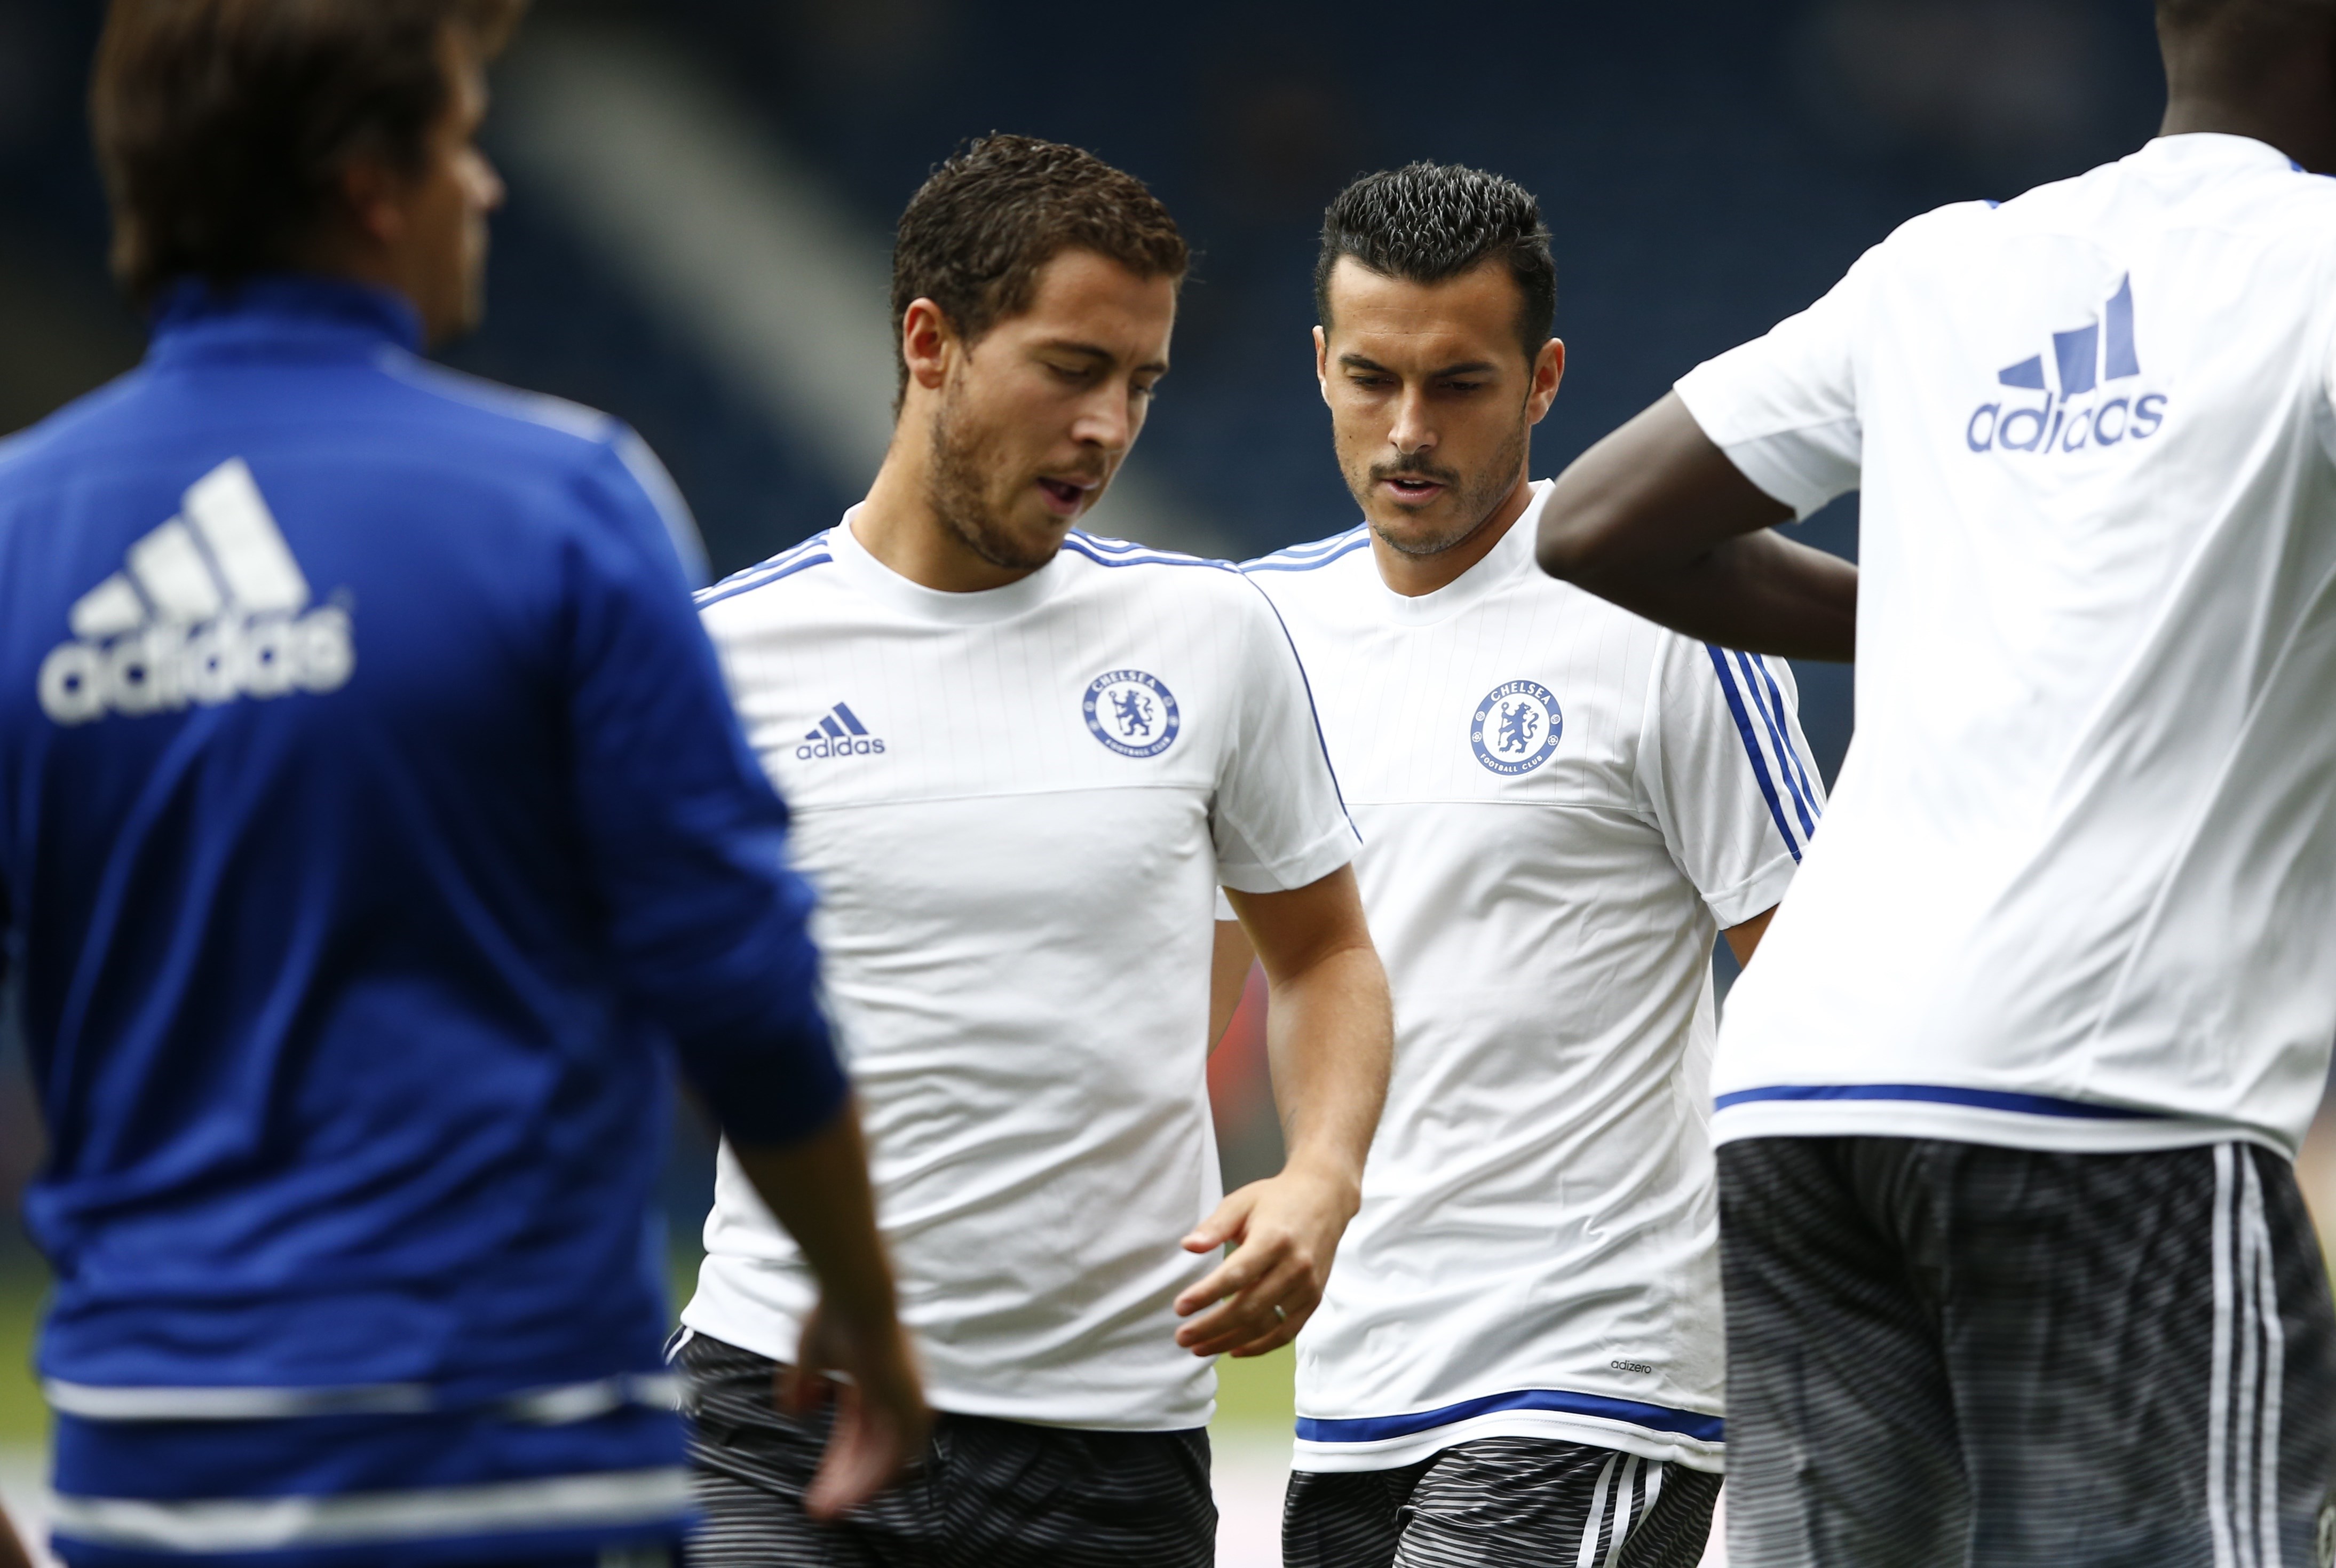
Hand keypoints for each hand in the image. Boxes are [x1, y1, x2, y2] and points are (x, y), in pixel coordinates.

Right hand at [780, 1297, 929, 1520]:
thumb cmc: (833, 1317)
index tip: (817, 1493)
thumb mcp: (808, 1355)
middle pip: (870, 1453)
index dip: (836, 1466)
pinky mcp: (913, 1406)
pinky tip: (852, 1495)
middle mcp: (893, 1396)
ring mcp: (906, 1402)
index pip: (856, 1437)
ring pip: (885, 1459)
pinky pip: (899, 1456)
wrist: (857, 1299)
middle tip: (821, 1510)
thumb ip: (802, 1384)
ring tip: (831, 1509)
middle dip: (845, 1484)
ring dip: (858, 1487)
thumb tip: (794, 1411)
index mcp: (873, 1383)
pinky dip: (876, 1477)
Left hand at [1173, 1164, 1360, 1358]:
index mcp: (1274, 1239)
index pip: (1236, 1275)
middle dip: (1212, 1327)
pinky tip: (1234, 1349)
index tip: (1180, 1307)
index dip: (1206, 1294)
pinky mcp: (1313, 1299)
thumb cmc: (1277, 1200)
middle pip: (1249, 1307)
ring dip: (1230, 1341)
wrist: (1324, 1198)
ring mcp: (1307, 1286)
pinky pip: (1286, 1332)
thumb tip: (1188, 1246)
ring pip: (1265, 1325)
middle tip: (1182, 1337)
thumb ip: (1214, 1226)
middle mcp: (1294, 1266)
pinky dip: (1260, 1346)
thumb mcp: (1241, 1202)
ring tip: (1199, 1348)